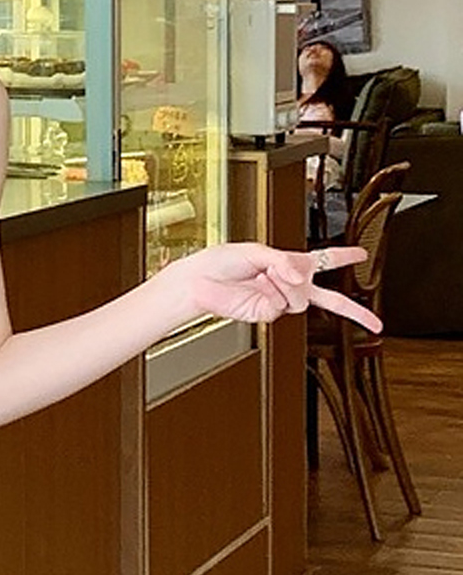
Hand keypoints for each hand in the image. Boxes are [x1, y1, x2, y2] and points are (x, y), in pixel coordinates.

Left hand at [174, 242, 380, 332]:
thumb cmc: (220, 262)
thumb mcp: (255, 251)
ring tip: (265, 275)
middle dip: (355, 311)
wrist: (199, 281)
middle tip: (375, 323)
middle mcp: (287, 284)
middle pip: (330, 299)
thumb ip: (284, 260)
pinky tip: (260, 285)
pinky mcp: (269, 313)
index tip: (362, 254)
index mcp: (287, 264)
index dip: (343, 257)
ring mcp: (279, 300)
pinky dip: (274, 291)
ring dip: (286, 283)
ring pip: (302, 298)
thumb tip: (303, 274)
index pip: (322, 260)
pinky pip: (283, 303)